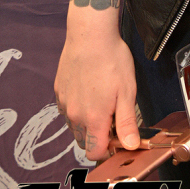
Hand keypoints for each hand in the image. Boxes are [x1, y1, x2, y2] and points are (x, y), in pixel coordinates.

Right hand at [55, 0, 139, 160]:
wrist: (90, 35)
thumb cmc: (112, 60)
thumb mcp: (127, 92)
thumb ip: (127, 123)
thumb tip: (130, 146)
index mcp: (93, 119)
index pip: (95, 152)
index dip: (108, 148)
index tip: (118, 136)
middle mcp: (75, 116)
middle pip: (84, 141)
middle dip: (98, 136)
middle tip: (113, 115)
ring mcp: (64, 104)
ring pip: (75, 126)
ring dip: (88, 122)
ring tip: (102, 99)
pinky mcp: (59, 92)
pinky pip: (68, 110)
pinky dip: (78, 108)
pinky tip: (90, 89)